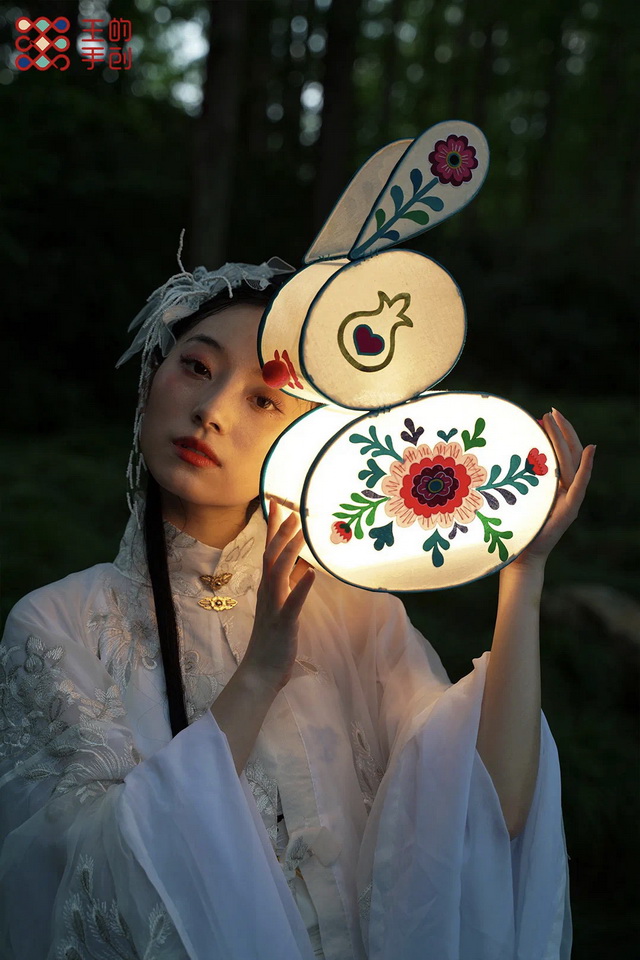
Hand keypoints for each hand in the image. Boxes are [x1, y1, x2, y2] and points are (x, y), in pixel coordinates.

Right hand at [240, 500, 314, 693]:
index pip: (270, 552)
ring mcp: (274, 607)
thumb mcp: (283, 608)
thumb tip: (301, 567)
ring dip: (289, 550)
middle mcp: (268, 593)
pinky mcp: (283, 623)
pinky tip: (310, 572)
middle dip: (281, 532)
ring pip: (279, 572)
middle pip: (272, 556)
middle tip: (292, 508)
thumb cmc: (272, 641)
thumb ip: (289, 587)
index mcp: (268, 589)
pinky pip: (293, 602)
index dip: (274, 529)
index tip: (279, 505)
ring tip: (299, 531)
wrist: (259, 673)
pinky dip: (300, 586)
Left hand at [509, 408, 594, 571]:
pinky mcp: (570, 509)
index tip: (547, 415)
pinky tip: (589, 451)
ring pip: (572, 462)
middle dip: (561, 430)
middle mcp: (565, 490)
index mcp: (554, 486)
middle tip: (551, 412)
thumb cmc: (512, 527)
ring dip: (566, 439)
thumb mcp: (516, 496)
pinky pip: (580, 484)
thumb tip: (509, 453)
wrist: (520, 556)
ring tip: (554, 420)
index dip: (556, 434)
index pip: (561, 454)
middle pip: (569, 454)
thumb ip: (521, 479)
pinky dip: (587, 467)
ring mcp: (570, 499)